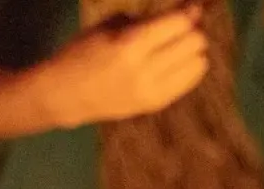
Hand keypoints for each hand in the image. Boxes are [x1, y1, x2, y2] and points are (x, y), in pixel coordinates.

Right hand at [44, 7, 209, 125]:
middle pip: (193, 43)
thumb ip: (146, 19)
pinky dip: (191, 67)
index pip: (178, 24)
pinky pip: (190, 81)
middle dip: (193, 30)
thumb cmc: (85, 51)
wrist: (66, 94)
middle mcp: (144, 69)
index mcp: (130, 43)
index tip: (192, 6)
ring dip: (194, 49)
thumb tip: (185, 14)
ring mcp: (151, 90)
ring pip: (197, 63)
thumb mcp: (110, 26)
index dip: (190, 12)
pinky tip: (178, 61)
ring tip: (180, 44)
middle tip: (184, 26)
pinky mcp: (155, 104)